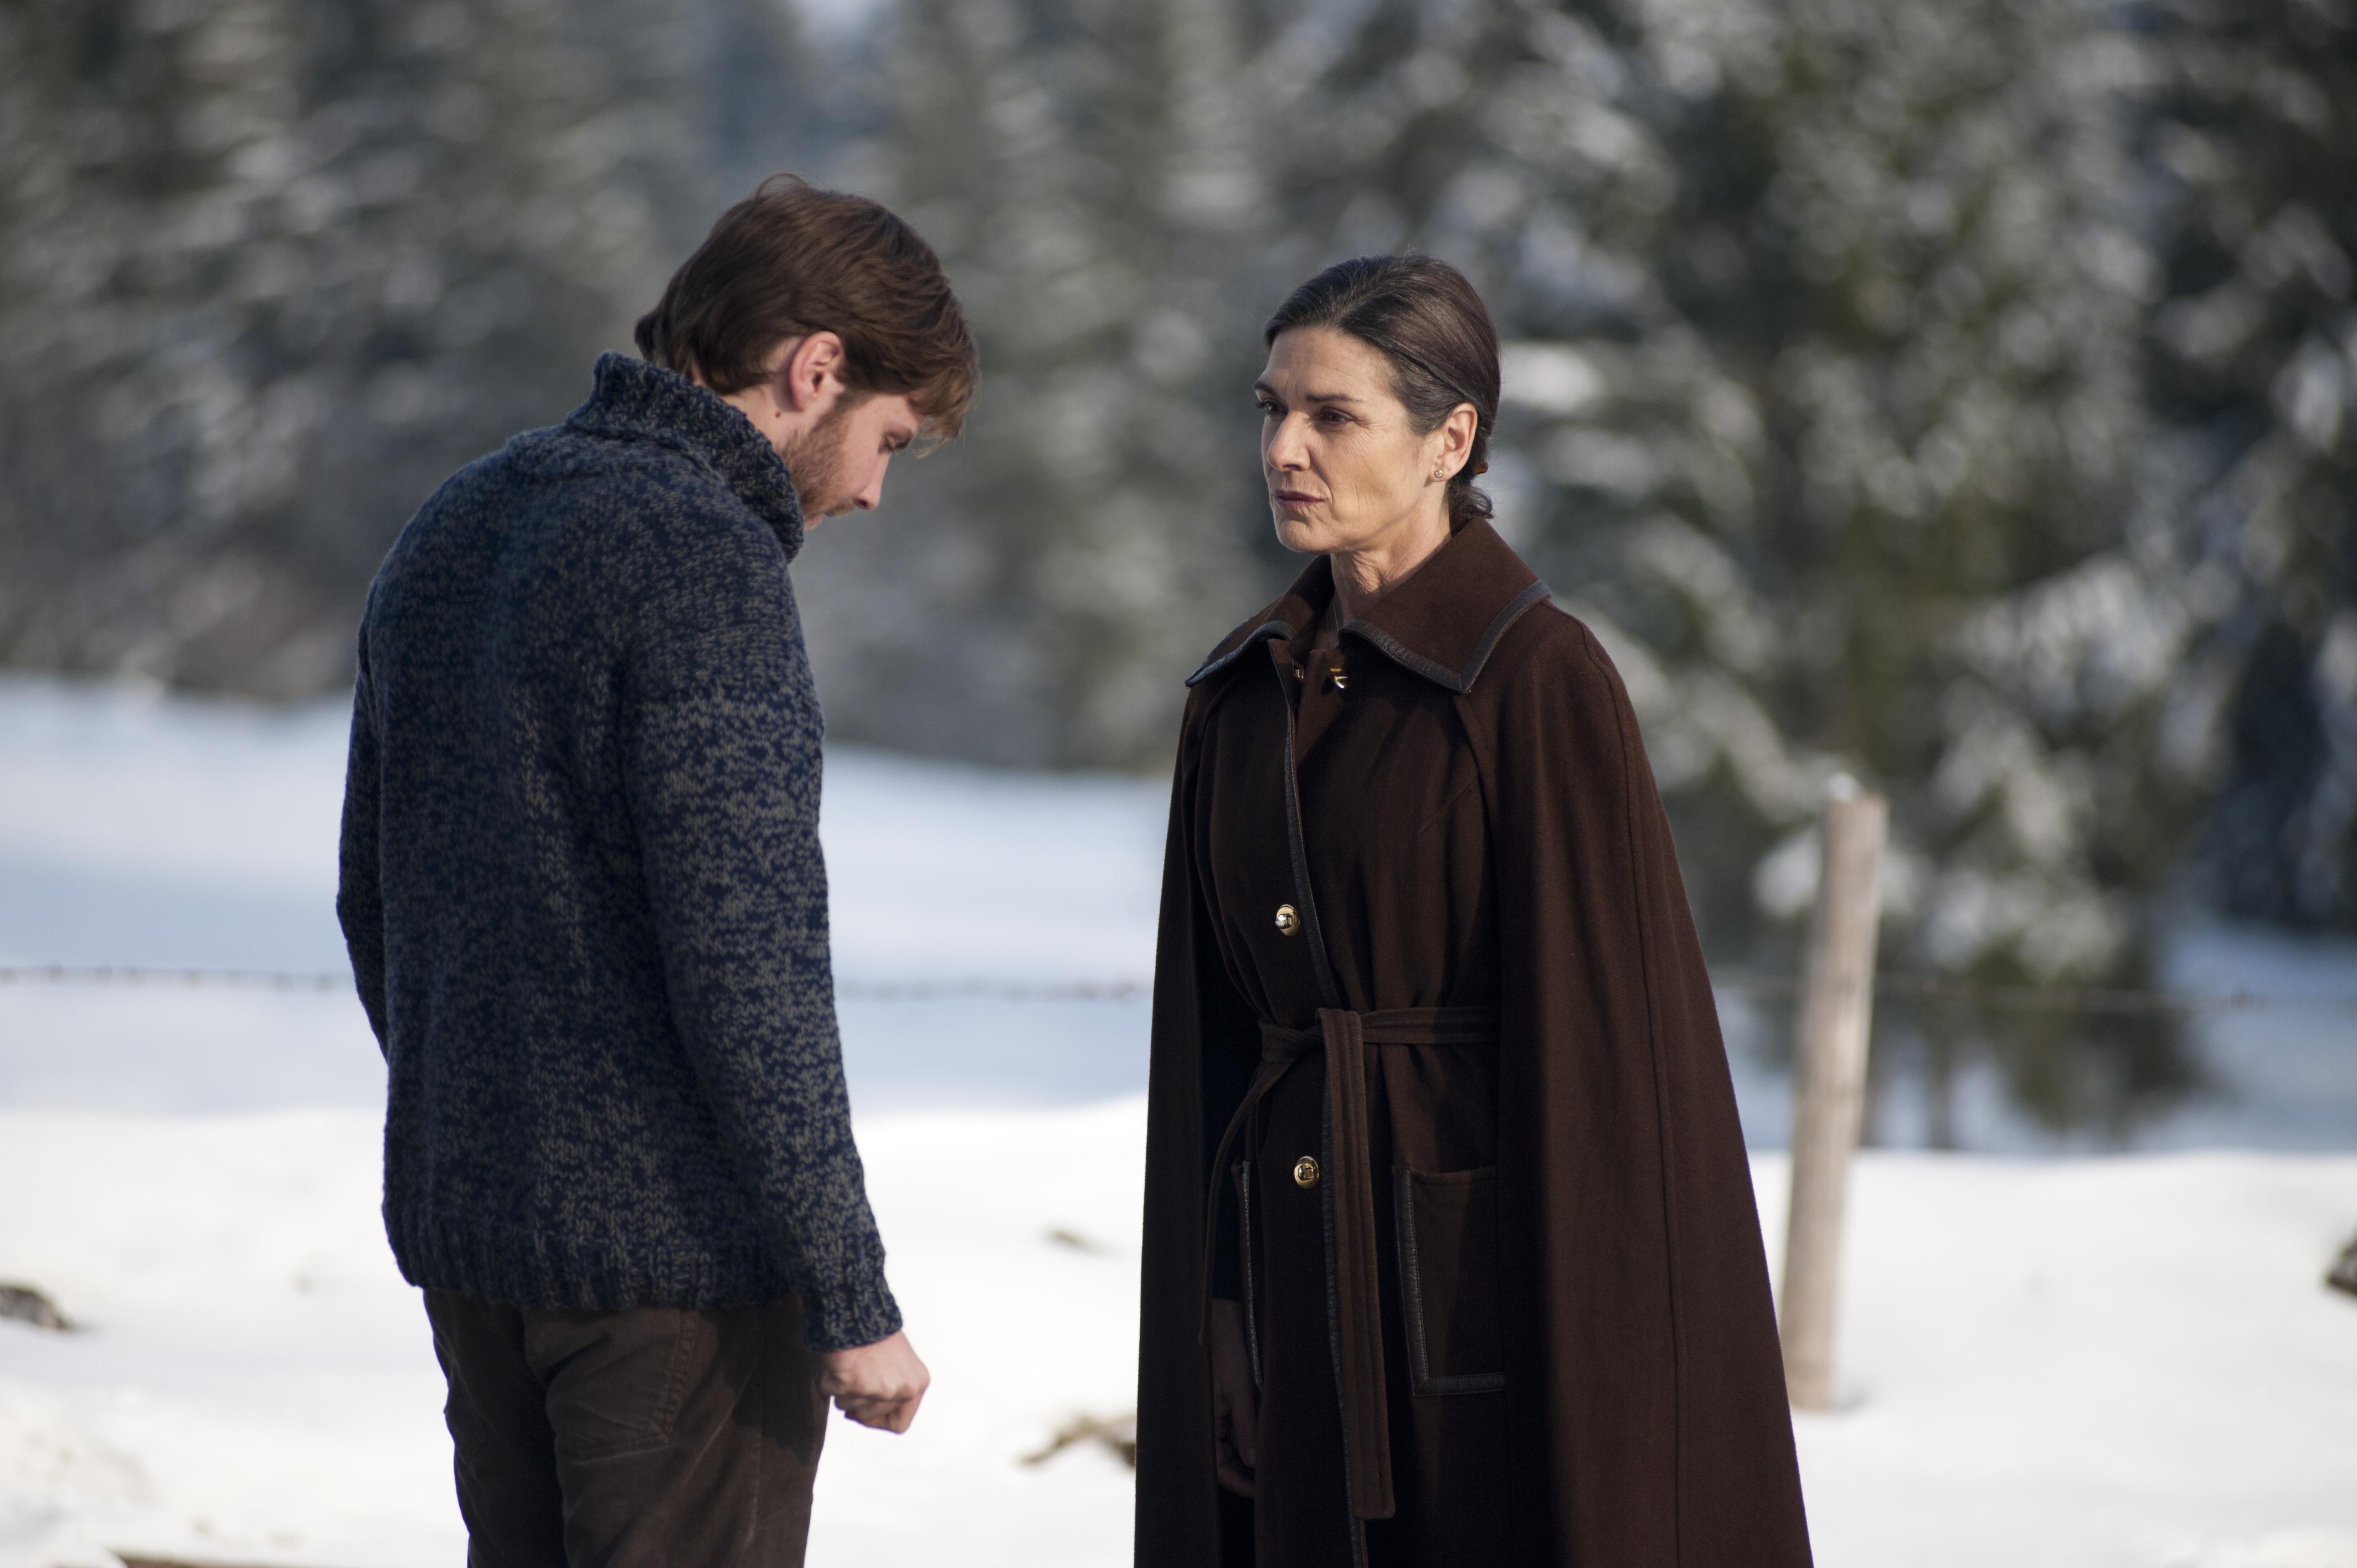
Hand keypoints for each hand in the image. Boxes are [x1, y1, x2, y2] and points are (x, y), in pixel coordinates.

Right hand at [819, 1329, 929, 1432]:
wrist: (858, 1311)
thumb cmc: (875, 1333)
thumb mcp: (899, 1363)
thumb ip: (893, 1389)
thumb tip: (869, 1414)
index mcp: (917, 1385)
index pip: (899, 1424)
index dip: (878, 1420)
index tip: (866, 1410)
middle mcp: (902, 1390)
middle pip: (870, 1418)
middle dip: (856, 1404)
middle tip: (853, 1381)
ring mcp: (878, 1389)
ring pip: (849, 1408)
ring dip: (842, 1391)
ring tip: (848, 1365)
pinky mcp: (853, 1384)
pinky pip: (830, 1393)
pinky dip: (827, 1380)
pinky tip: (836, 1362)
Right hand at [1209, 1299, 1257, 1495]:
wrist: (1227, 1327)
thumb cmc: (1229, 1356)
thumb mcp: (1240, 1391)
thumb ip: (1246, 1426)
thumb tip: (1253, 1462)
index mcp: (1208, 1424)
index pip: (1219, 1468)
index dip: (1239, 1484)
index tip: (1261, 1493)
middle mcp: (1214, 1425)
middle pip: (1229, 1463)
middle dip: (1249, 1475)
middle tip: (1273, 1484)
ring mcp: (1224, 1417)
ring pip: (1238, 1450)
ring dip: (1254, 1459)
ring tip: (1278, 1464)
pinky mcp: (1234, 1408)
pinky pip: (1243, 1433)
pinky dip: (1256, 1441)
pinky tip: (1273, 1442)